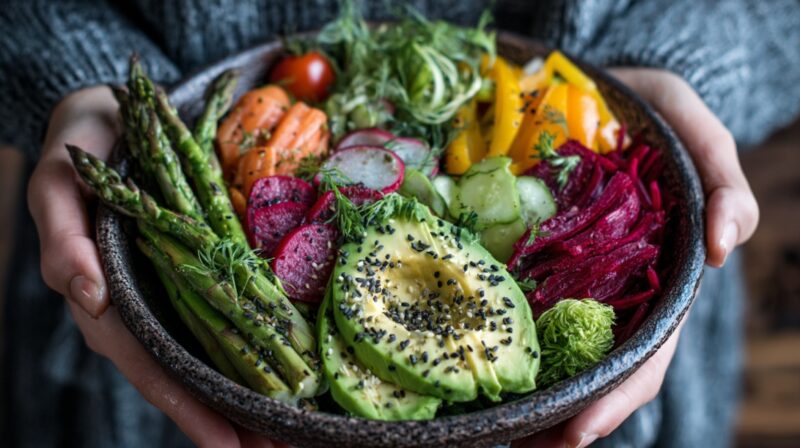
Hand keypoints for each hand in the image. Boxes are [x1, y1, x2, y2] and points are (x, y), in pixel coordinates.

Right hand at [28, 86, 273, 447]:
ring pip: (211, 356)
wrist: (115, 119)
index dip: (188, 408)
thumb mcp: (60, 185)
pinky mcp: (197, 271)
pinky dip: (252, 348)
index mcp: (107, 299)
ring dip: (248, 396)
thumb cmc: (84, 150)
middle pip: (188, 376)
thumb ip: (63, 238)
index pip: (150, 367)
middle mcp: (145, 306)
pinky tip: (285, 370)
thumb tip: (86, 297)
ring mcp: (174, 292)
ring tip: (293, 431)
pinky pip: (225, 318)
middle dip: (231, 418)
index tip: (230, 446)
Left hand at [513, 68, 758, 446]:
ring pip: (563, 350)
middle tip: (524, 446)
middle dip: (568, 415)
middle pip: (600, 367)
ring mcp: (577, 277)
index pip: (647, 351)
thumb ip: (724, 176)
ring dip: (537, 397)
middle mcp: (618, 286)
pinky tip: (484, 369)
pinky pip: (526, 307)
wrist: (599, 88)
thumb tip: (727, 244)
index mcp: (661, 274)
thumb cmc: (650, 109)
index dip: (618, 396)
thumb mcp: (694, 127)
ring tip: (496, 431)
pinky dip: (512, 344)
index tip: (577, 432)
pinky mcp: (539, 259)